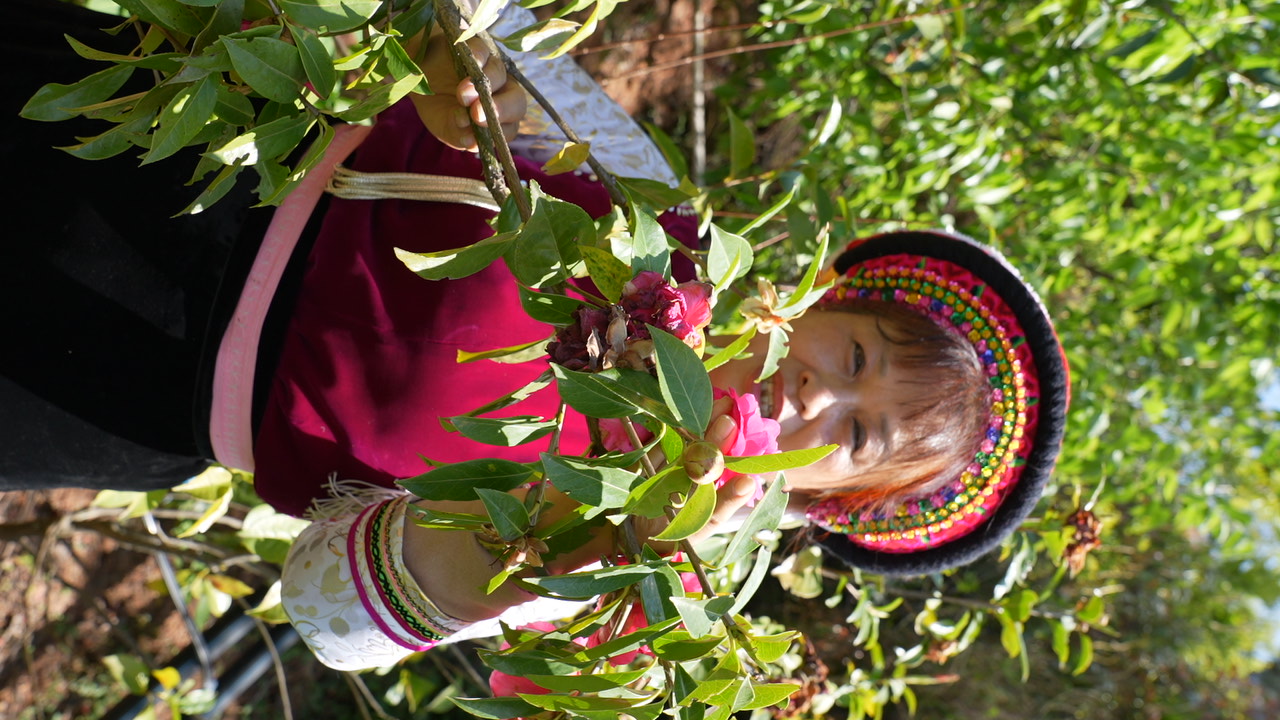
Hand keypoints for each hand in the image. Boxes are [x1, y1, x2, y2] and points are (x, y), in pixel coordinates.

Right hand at [406, 30, 526, 150]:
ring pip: (499, 75)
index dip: (498, 131)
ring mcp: (491, 68)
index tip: (477, 132)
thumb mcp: (446, 127)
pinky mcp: (477, 47)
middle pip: (516, 101)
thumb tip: (470, 141)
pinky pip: (483, 52)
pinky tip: (469, 65)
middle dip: (500, 109)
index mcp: (498, 117)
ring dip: (482, 87)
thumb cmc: (438, 107)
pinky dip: (478, 59)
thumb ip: (460, 136)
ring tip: (463, 94)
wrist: (417, 78)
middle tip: (477, 114)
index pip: (510, 128)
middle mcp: (501, 92)